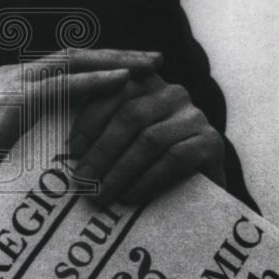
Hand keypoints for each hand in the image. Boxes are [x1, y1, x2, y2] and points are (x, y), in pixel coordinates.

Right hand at [0, 48, 158, 157]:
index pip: (69, 64)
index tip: (139, 67)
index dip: (106, 62)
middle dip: (118, 54)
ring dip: (114, 60)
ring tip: (148, 63)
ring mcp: (11, 85)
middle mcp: (13, 75)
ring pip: (71, 61)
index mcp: (16, 84)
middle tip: (155, 57)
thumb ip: (48, 132)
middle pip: (75, 55)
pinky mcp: (12, 102)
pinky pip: (60, 85)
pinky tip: (122, 80)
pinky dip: (94, 80)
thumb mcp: (23, 148)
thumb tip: (87, 140)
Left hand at [69, 63, 225, 206]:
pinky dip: (147, 180)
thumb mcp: (123, 140)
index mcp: (147, 82)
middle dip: (102, 149)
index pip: (114, 91)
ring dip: (120, 169)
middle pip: (130, 115)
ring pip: (149, 138)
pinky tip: (129, 197)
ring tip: (101, 194)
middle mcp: (173, 92)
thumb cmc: (149, 163)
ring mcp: (195, 116)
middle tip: (82, 179)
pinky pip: (174, 158)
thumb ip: (101, 130)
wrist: (200, 192)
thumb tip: (66, 149)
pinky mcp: (212, 142)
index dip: (90, 119)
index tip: (71, 148)